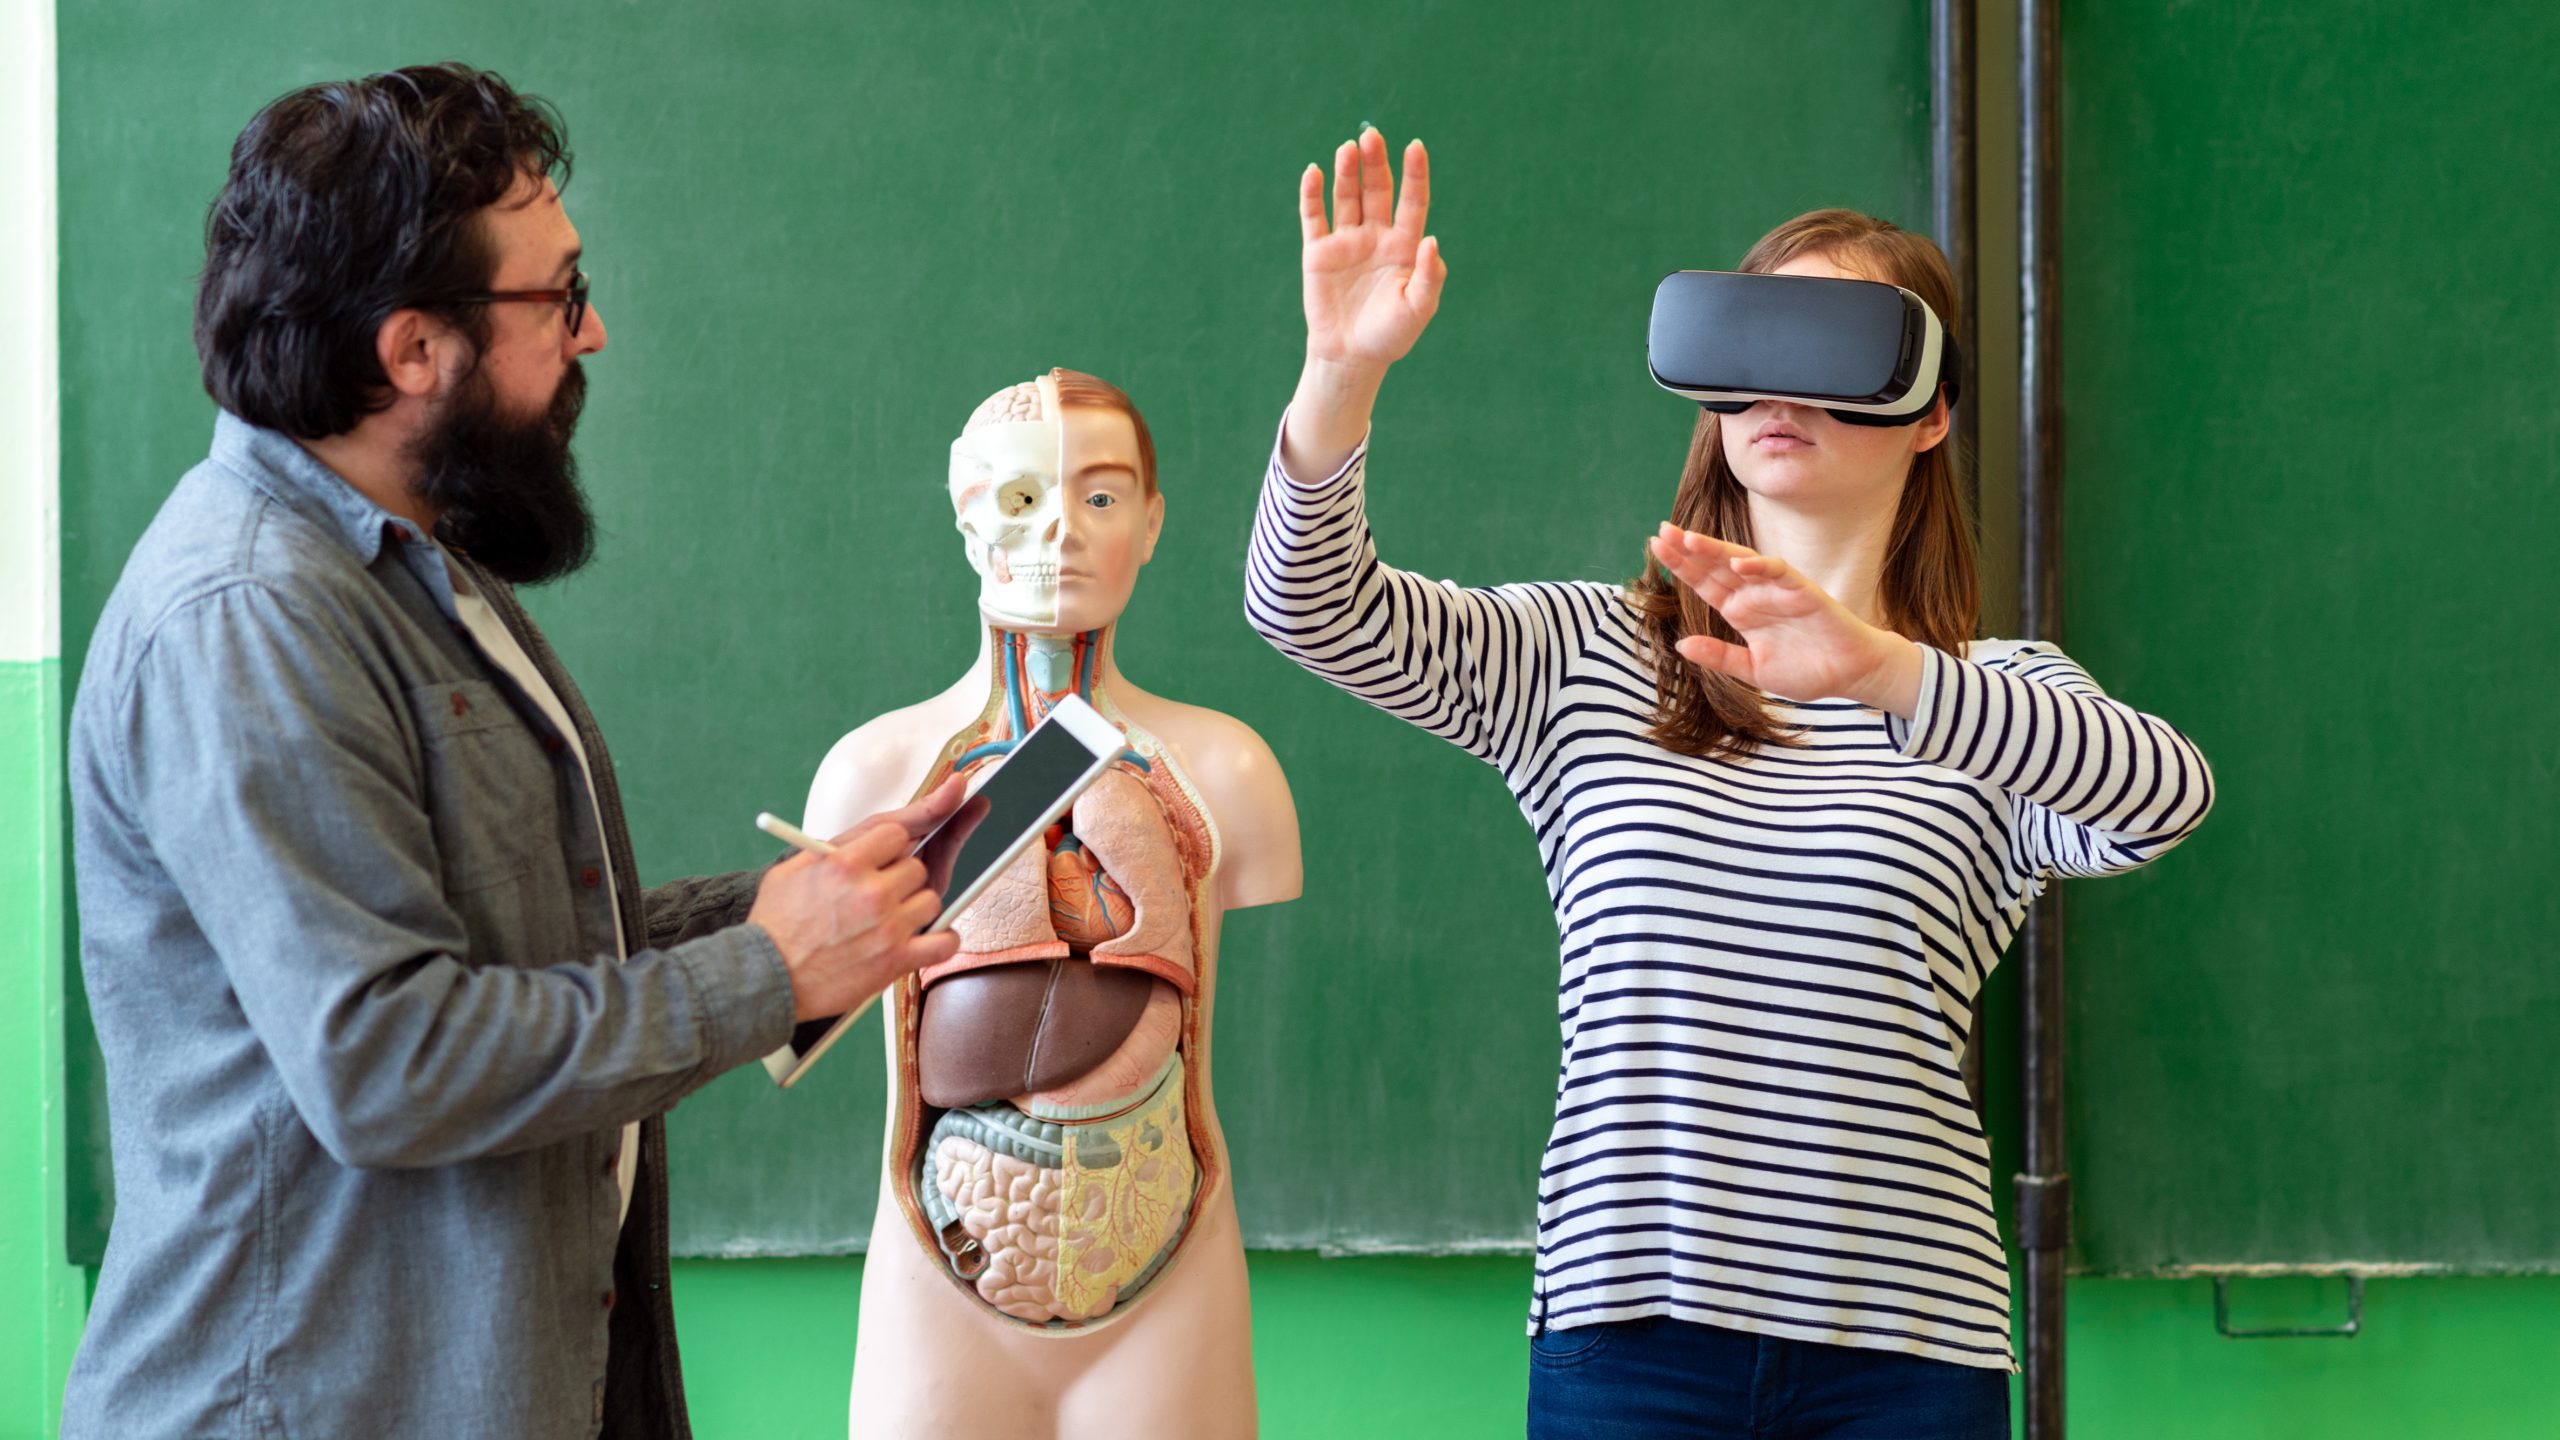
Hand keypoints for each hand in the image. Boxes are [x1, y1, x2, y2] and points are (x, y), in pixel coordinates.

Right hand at [748, 775, 968, 1019]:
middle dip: (901, 879)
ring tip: (892, 919)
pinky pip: (944, 942)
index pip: (898, 835)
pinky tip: (924, 940)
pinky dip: (941, 941)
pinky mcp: (896, 960)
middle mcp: (871, 892)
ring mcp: (887, 927)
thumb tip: (872, 836)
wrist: (765, 977)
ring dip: (916, 908)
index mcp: (845, 862)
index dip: (891, 848)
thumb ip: (836, 847)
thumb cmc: (775, 923)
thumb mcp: (794, 868)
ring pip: (931, 900)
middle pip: (917, 867)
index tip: (884, 859)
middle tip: (881, 894)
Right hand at [1283, 129, 1445, 479]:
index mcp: (1404, 245)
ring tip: (1348, 149)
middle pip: (1377, 189)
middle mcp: (1376, 236)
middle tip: (1372, 136)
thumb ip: (1428, 276)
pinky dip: (1312, 194)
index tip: (1416, 147)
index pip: (1412, 201)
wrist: (1351, 357)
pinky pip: (1314, 217)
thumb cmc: (1391, 335)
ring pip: (1347, 197)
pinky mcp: (1318, 252)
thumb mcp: (1418, 309)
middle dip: (1375, 163)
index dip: (1415, 174)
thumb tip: (1431, 240)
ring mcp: (1346, 241)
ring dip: (1347, 172)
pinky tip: (1314, 173)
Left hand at [1646, 524, 1925, 715]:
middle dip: (1689, 549)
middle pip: (1716, 566)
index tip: (1656, 546)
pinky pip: (1780, 574)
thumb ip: (1720, 657)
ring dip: (1717, 551)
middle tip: (1662, 530)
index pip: (1705, 583)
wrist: (1849, 674)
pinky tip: (1738, 564)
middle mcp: (1755, 595)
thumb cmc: (1805, 669)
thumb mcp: (1752, 670)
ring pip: (1743, 562)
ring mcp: (1778, 591)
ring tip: (1688, 539)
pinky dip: (1761, 567)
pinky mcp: (1803, 593)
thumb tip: (1681, 646)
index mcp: (1740, 611)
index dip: (1681, 566)